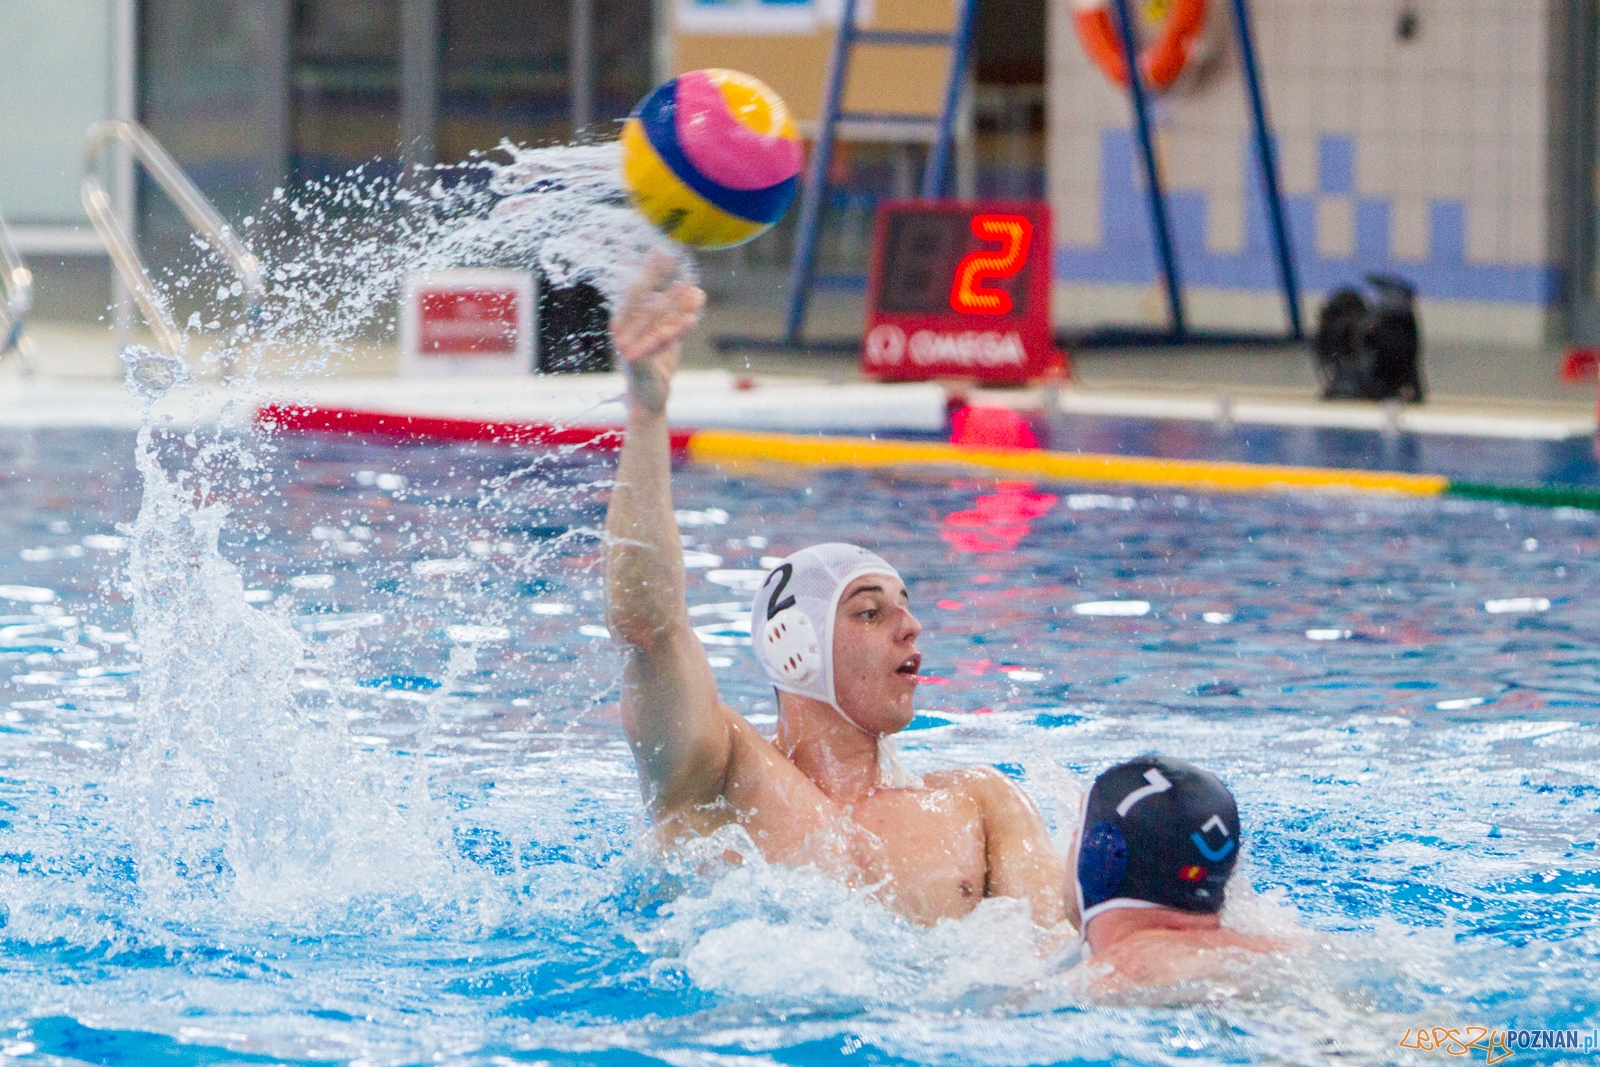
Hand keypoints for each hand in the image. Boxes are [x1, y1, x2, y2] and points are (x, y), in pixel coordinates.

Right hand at [611, 252, 704, 414]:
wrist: (649, 400)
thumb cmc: (657, 365)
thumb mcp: (667, 334)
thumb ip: (677, 313)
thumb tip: (696, 289)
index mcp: (624, 319)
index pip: (635, 288)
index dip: (648, 269)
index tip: (662, 250)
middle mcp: (620, 329)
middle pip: (638, 296)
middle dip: (655, 275)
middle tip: (671, 256)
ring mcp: (626, 345)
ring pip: (651, 318)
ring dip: (672, 300)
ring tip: (689, 285)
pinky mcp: (636, 361)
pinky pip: (659, 341)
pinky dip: (676, 329)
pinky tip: (692, 319)